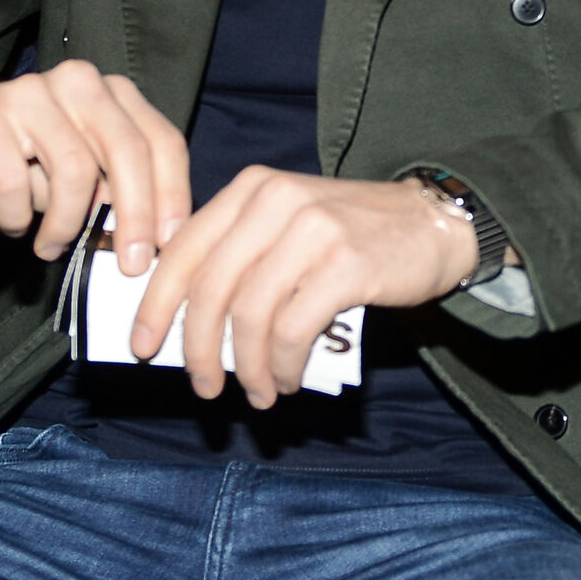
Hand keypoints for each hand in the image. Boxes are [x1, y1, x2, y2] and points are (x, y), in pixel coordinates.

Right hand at [0, 60, 190, 270]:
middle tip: (130, 264)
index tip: (171, 243)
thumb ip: (116, 191)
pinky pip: (14, 181)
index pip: (160, 141)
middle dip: (135, 215)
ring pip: (74, 169)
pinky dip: (17, 216)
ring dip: (66, 223)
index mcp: (112, 91)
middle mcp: (78, 81)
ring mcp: (30, 91)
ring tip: (51, 247)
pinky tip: (14, 226)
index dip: (173, 194)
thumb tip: (152, 241)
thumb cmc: (24, 157)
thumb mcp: (81, 171)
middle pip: (126, 151)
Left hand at [129, 168, 476, 409]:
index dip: (157, 304)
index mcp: (253, 188)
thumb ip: (243, 253)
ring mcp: (312, 230)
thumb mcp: (292, 222)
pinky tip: (286, 379)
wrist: (437, 223)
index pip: (185, 250)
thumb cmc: (358, 234)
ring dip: (246, 366)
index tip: (143, 345)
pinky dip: (281, 365)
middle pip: (210, 287)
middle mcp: (276, 201)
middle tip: (204, 386)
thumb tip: (188, 321)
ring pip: (249, 315)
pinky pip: (291, 330)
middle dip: (197, 348)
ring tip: (256, 391)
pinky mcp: (344, 264)